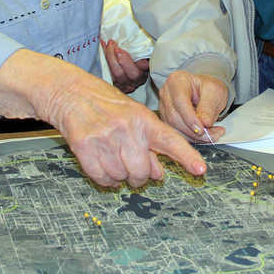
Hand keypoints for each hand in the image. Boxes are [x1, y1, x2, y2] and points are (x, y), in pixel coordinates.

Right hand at [0, 49, 205, 189]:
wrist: (71, 93)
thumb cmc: (107, 106)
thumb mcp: (135, 118)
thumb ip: (151, 145)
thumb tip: (159, 174)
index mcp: (144, 119)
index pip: (171, 140)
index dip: (187, 157)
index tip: (201, 170)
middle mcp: (127, 128)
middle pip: (143, 172)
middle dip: (139, 176)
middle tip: (132, 166)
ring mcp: (105, 138)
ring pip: (122, 178)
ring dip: (120, 176)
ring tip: (113, 158)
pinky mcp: (84, 147)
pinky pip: (102, 179)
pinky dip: (105, 179)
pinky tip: (102, 164)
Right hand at [158, 70, 228, 142]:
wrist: (206, 92)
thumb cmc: (209, 88)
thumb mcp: (215, 92)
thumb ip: (208, 107)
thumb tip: (205, 123)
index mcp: (177, 81)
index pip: (179, 101)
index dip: (190, 117)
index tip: (202, 129)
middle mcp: (166, 93)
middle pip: (174, 116)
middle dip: (192, 130)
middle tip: (211, 135)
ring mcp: (164, 107)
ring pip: (173, 127)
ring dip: (193, 136)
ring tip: (212, 135)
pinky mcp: (166, 119)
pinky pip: (176, 132)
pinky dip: (190, 137)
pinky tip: (204, 136)